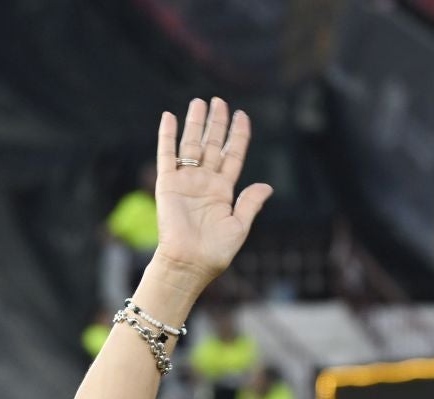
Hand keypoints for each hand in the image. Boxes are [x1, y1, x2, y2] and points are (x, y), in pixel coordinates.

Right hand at [152, 98, 272, 285]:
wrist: (189, 263)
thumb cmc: (215, 251)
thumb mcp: (240, 226)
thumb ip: (250, 203)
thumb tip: (267, 186)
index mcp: (223, 191)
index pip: (232, 155)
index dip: (238, 135)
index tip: (242, 115)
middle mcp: (205, 182)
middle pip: (212, 145)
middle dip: (216, 123)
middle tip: (219, 101)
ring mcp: (186, 181)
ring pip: (191, 144)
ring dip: (195, 123)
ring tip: (199, 102)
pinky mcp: (168, 184)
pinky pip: (167, 155)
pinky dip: (167, 136)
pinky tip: (169, 117)